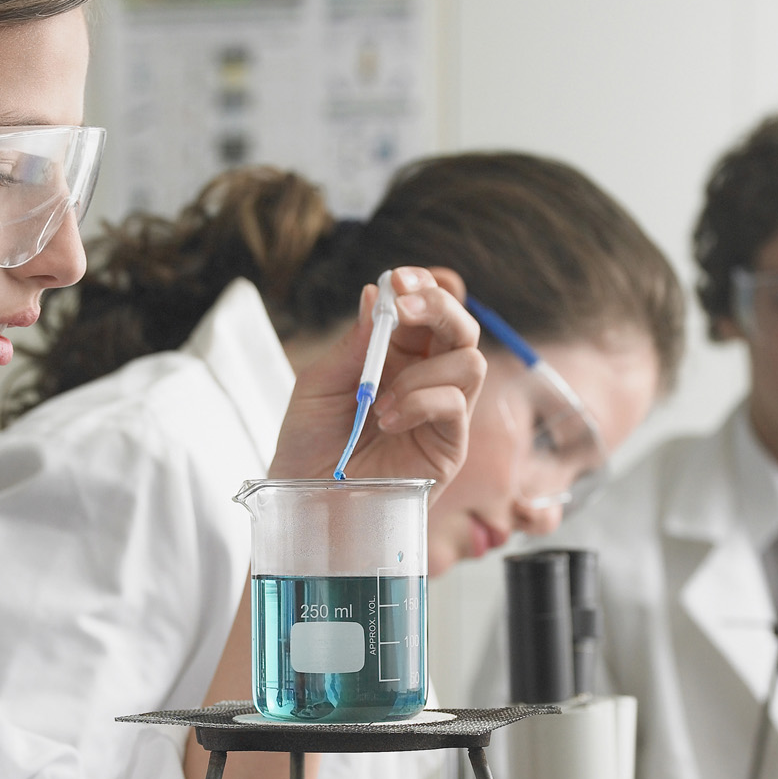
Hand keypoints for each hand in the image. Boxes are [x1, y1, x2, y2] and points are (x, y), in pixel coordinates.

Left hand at [269, 266, 484, 505]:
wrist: (307, 500)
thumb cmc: (309, 445)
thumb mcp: (320, 384)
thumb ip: (354, 343)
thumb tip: (376, 294)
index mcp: (395, 356)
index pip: (427, 309)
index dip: (423, 286)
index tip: (399, 278)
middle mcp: (425, 378)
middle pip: (460, 325)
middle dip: (438, 305)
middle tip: (405, 304)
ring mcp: (442, 412)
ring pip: (470, 360)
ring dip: (423, 369)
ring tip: (379, 400)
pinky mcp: (449, 446)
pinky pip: (454, 404)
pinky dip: (421, 401)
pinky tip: (388, 420)